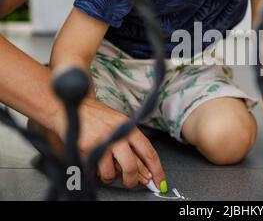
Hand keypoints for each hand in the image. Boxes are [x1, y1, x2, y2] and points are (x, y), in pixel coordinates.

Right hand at [52, 98, 166, 189]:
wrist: (75, 108)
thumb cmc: (101, 119)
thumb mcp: (122, 128)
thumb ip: (134, 149)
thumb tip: (145, 174)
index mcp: (129, 128)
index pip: (148, 153)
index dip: (156, 171)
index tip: (160, 183)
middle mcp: (116, 135)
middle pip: (131, 167)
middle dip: (132, 181)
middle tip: (131, 183)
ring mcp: (99, 142)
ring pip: (110, 174)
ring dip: (109, 177)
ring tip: (106, 166)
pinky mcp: (84, 150)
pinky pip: (93, 172)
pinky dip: (95, 171)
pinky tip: (94, 160)